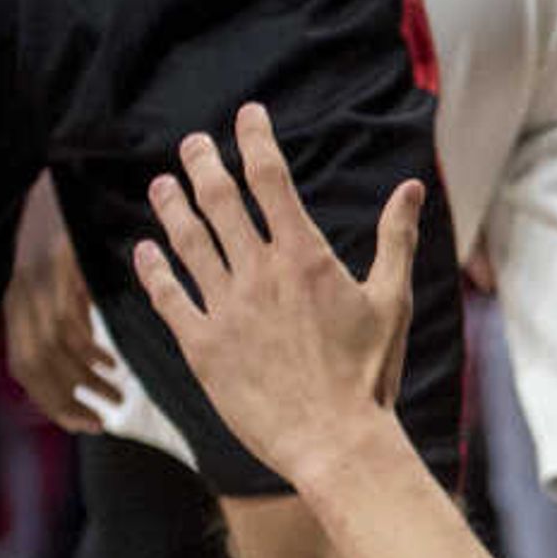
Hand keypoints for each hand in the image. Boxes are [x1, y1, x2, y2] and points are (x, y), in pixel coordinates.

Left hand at [2, 173, 118, 432]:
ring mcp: (35, 278)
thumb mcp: (55, 264)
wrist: (62, 159)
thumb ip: (60, 304)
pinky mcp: (57, 264)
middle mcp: (18, 292)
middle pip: (33, 366)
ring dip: (85, 380)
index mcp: (15, 297)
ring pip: (54, 349)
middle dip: (65, 401)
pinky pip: (70, 318)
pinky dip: (90, 347)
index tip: (80, 422)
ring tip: (114, 395)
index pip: (23, 366)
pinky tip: (112, 358)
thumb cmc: (68, 214)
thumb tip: (84, 350)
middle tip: (98, 421)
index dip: (49, 401)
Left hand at [130, 104, 423, 488]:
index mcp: (304, 256)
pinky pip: (170, 298)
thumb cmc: (370, 374)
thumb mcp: (392, 301)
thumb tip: (411, 188)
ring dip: (172, 207)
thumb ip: (396, 239)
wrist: (335, 440)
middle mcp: (259, 273)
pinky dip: (154, 270)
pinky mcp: (203, 346)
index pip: (271, 178)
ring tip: (162, 185)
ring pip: (188, 242)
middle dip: (203, 164)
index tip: (247, 117)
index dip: (255, 140)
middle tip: (193, 144)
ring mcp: (226, 309)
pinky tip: (145, 251)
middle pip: (220, 200)